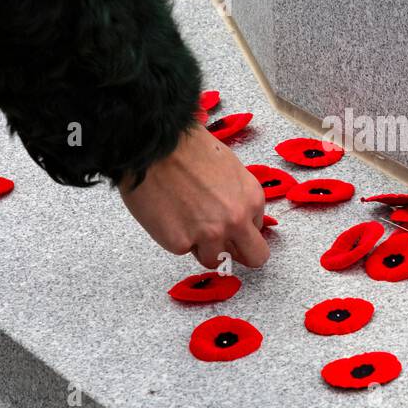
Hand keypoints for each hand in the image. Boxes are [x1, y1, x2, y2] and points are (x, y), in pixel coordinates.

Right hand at [120, 126, 269, 269]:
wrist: (151, 146)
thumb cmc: (186, 148)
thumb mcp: (229, 168)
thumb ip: (237, 197)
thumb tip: (234, 216)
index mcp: (252, 199)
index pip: (256, 231)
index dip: (239, 229)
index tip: (224, 222)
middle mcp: (236, 220)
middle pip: (253, 258)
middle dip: (239, 254)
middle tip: (221, 246)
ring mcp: (209, 235)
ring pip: (214, 260)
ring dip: (202, 247)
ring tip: (184, 219)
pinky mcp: (180, 243)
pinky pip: (182, 250)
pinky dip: (174, 236)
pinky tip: (166, 213)